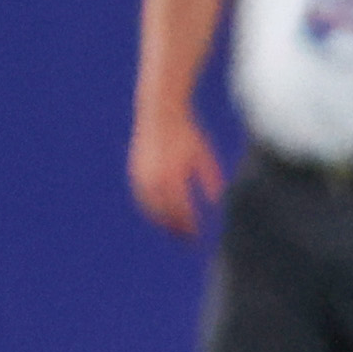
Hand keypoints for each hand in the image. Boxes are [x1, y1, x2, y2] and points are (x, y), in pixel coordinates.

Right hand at [130, 109, 226, 237]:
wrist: (160, 112)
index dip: (188, 227)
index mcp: (173, 175)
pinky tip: (162, 215)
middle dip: (176, 229)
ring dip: (163, 223)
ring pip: (151, 210)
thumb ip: (210, 177)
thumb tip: (217, 202)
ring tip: (176, 230)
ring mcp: (142, 176)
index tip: (197, 237)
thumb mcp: (203, 154)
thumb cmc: (187, 133)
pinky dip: (152, 211)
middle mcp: (155, 178)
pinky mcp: (136, 172)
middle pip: (165, 215)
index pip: (181, 211)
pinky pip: (143, 200)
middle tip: (188, 240)